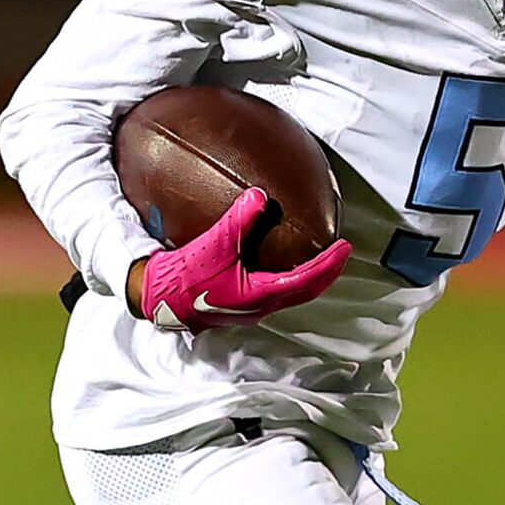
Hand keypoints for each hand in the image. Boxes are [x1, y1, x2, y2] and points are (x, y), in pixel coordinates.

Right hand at [132, 188, 349, 330]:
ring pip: (292, 293)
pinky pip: (275, 291)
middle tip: (341, 252)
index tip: (345, 246)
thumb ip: (238, 220)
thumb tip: (261, 195)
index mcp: (260, 294)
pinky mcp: (239, 305)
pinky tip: (281, 263)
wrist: (159, 302)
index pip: (306, 279)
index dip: (328, 264)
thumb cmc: (185, 279)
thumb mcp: (213, 245)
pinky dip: (289, 277)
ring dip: (309, 277)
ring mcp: (250, 308)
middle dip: (326, 272)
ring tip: (320, 258)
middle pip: (305, 290)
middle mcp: (260, 306)